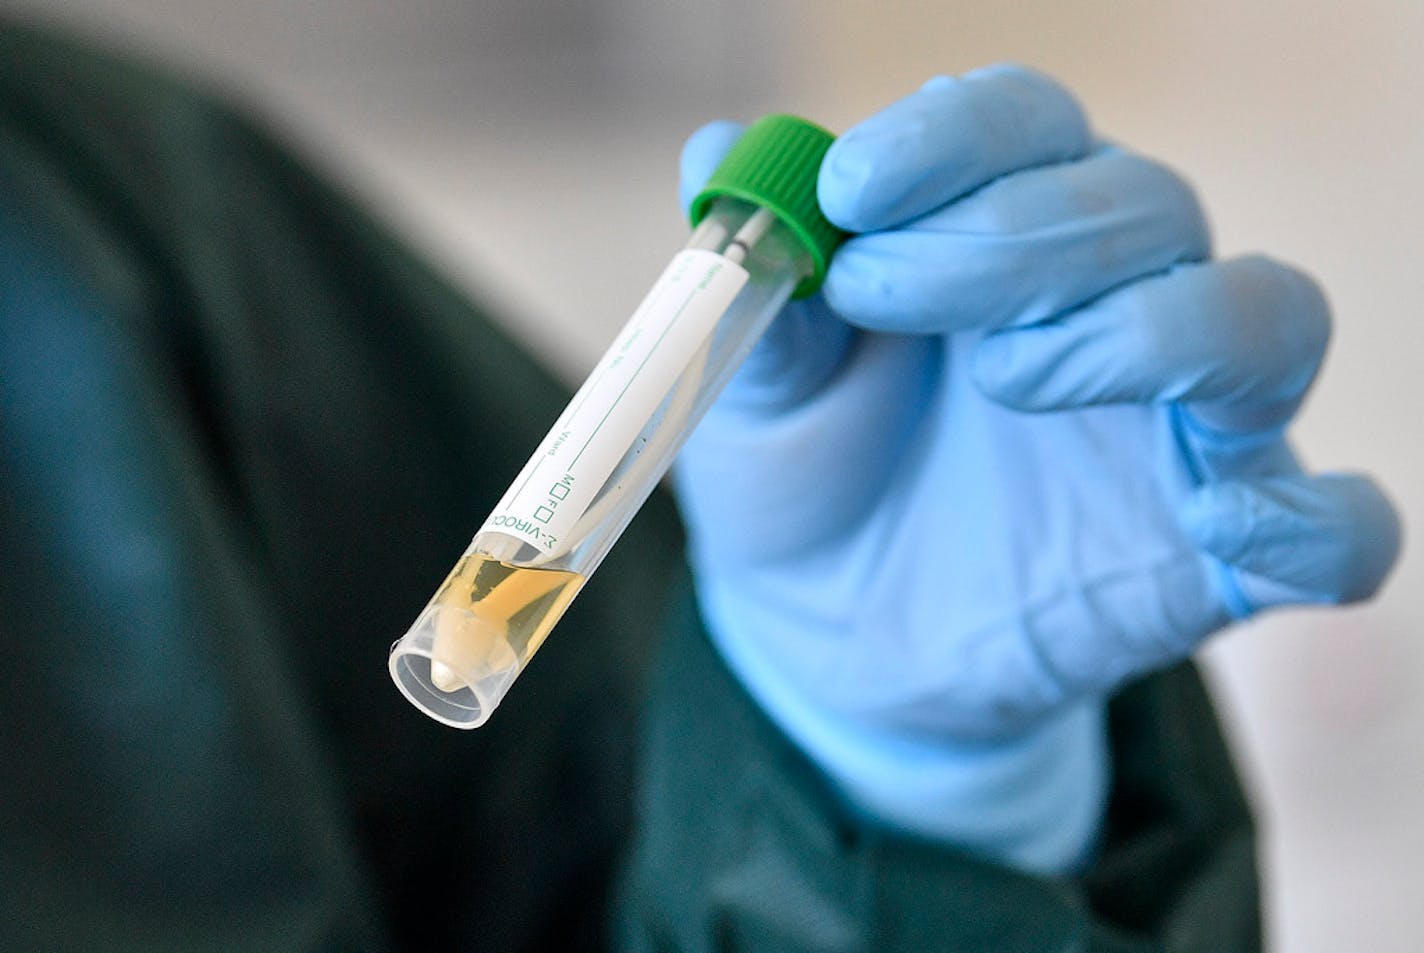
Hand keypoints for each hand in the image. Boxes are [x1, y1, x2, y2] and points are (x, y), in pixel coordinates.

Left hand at [674, 66, 1400, 870]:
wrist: (827, 644)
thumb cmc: (804, 487)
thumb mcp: (759, 394)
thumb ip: (761, 290)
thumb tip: (718, 154)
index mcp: (1004, 239)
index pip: (1033, 129)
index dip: (958, 136)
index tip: (854, 187)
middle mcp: (1115, 306)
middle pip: (1145, 203)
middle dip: (1008, 233)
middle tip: (878, 289)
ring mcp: (1179, 431)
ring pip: (1262, 316)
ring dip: (1146, 328)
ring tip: (1007, 381)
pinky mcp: (1218, 557)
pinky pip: (1338, 529)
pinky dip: (1313, 518)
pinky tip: (1219, 521)